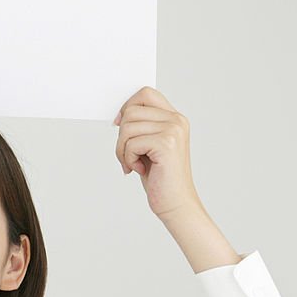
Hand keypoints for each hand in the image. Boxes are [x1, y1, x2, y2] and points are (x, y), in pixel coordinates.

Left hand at [113, 86, 202, 219]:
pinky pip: (130, 143)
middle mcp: (177, 120)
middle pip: (131, 111)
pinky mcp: (166, 144)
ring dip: (122, 150)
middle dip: (121, 136)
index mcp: (174, 118)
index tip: (119, 126)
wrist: (176, 203)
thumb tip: (120, 114)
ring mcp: (173, 131)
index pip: (145, 93)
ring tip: (133, 164)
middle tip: (127, 155)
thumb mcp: (148, 146)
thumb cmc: (160, 177)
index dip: (127, 107)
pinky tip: (140, 170)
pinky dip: (128, 159)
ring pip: (127, 127)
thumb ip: (141, 126)